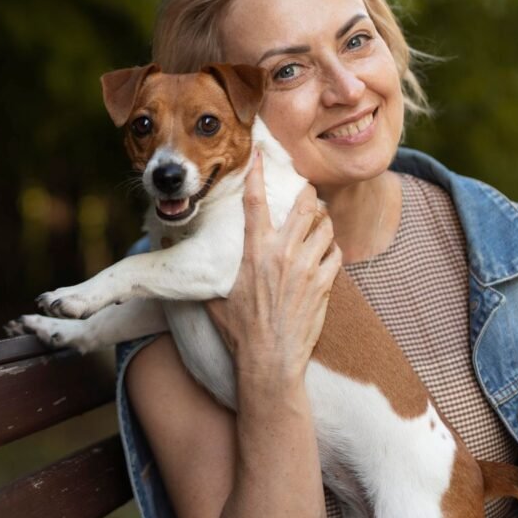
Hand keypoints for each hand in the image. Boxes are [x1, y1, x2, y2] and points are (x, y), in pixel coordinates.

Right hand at [204, 152, 340, 389]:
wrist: (270, 361)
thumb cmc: (239, 332)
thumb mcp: (214, 298)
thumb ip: (207, 275)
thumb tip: (182, 263)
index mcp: (253, 251)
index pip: (254, 201)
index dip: (256, 173)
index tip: (259, 156)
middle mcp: (282, 252)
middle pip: (303, 205)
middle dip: (306, 193)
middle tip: (304, 192)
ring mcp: (306, 267)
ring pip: (324, 226)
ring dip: (321, 220)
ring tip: (316, 222)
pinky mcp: (324, 284)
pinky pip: (336, 253)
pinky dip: (331, 248)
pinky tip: (324, 252)